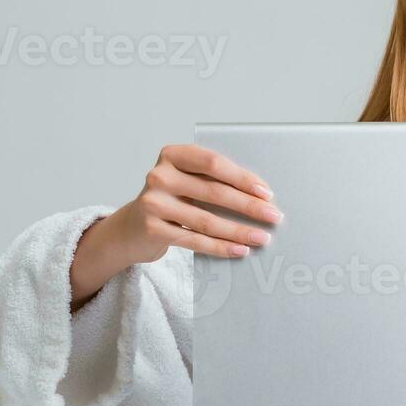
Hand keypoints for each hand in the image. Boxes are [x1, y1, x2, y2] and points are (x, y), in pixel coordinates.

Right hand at [70, 144, 281, 308]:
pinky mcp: (152, 229)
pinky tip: (241, 250)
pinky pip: (195, 240)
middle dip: (249, 206)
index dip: (242, 177)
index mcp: (172, 155)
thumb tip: (260, 197)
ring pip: (207, 220)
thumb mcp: (187, 182)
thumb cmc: (171, 201)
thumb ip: (213, 181)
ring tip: (263, 237)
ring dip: (239, 230)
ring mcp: (153, 203)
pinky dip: (221, 247)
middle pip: (214, 192)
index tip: (266, 192)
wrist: (131, 228)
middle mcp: (159, 176)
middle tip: (274, 216)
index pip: (213, 163)